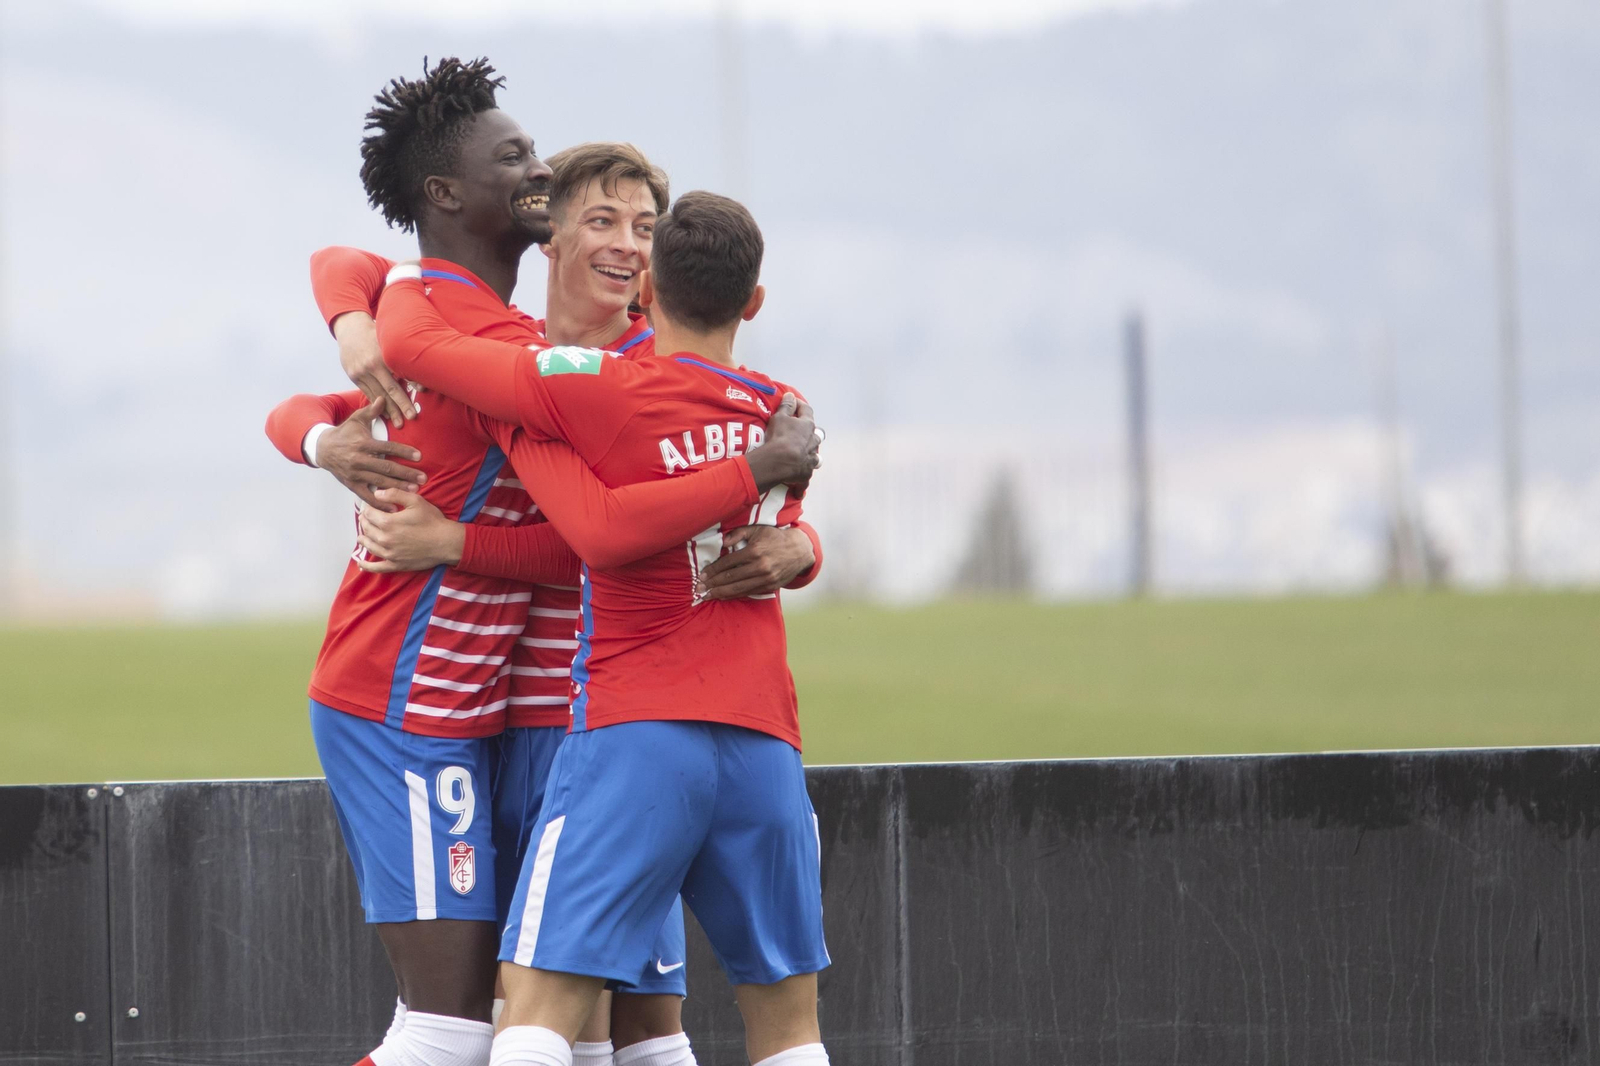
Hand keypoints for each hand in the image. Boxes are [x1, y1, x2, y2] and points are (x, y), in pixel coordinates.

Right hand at [315, 396, 425, 509]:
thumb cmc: (344, 433)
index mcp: (363, 444)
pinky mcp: (351, 484)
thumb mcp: (356, 419)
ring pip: (379, 482)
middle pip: (386, 468)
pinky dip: (380, 502)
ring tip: (415, 490)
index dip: (403, 452)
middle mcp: (359, 460)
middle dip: (406, 474)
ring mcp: (355, 474)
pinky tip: (394, 507)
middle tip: (423, 478)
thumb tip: (383, 398)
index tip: (419, 456)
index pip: (387, 448)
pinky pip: (367, 495)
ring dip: (398, 487)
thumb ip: (371, 411)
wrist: (322, 449)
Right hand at [334, 311, 415, 428]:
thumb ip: (404, 361)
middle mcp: (371, 366)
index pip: (398, 381)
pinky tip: (385, 413)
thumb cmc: (377, 334)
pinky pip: (367, 393)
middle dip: (400, 407)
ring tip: (399, 422)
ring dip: (389, 410)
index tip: (415, 409)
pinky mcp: (354, 376)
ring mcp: (360, 372)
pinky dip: (377, 404)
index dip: (406, 396)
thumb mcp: (390, 343)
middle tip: (411, 418)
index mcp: (383, 356)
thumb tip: (421, 383)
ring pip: (377, 395)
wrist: (351, 328)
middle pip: (388, 391)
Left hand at [354, 488, 464, 572]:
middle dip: (365, 522)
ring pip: (368, 546)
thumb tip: (377, 493)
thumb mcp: (415, 501)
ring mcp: (389, 554)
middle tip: (367, 519)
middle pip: (366, 529)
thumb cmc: (432, 521)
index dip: (368, 509)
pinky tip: (360, 563)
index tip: (370, 507)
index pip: (368, 514)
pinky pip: (376, 568)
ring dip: (363, 539)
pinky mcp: (395, 565)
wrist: (446, 542)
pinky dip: (366, 566)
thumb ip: (394, 494)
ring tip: (362, 535)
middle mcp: (384, 539)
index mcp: (387, 522)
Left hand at [697, 525, 816, 599]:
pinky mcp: (770, 586)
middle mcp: (760, 566)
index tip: (702, 576)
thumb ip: (738, 533)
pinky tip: (723, 596)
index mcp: (754, 550)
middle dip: (712, 584)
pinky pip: (748, 592)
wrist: (799, 550)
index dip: (712, 570)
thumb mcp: (757, 530)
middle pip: (730, 578)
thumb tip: (722, 542)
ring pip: (738, 588)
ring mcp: (765, 578)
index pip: (727, 563)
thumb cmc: (775, 538)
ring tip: (707, 596)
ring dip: (720, 593)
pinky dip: (734, 595)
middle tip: (699, 589)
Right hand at [744, 393, 820, 492]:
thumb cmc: (779, 436)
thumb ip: (786, 406)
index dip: (799, 405)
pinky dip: (801, 483)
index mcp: (808, 426)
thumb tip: (790, 395)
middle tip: (803, 433)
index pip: (806, 411)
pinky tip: (798, 491)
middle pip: (817, 435)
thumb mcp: (780, 417)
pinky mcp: (806, 474)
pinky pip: (805, 479)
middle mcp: (813, 442)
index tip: (793, 402)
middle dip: (811, 434)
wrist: (781, 461)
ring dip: (811, 456)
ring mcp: (811, 459)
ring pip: (816, 456)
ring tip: (805, 457)